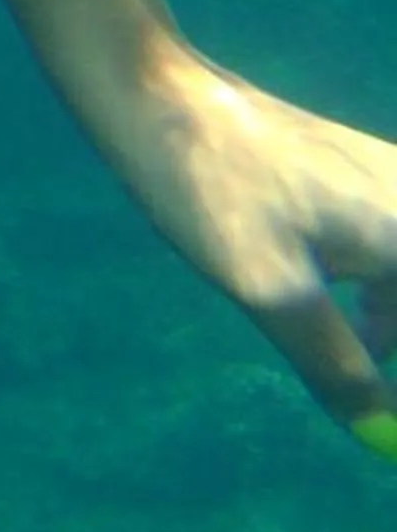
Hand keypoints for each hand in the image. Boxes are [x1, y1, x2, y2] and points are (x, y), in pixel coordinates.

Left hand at [114, 47, 396, 453]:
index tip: (370, 378)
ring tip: (361, 346)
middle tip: (363, 364)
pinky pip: (386, 247)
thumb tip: (380, 435)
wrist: (157, 96)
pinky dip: (377, 288)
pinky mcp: (357, 173)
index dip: (390, 357)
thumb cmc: (212, 189)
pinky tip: (339, 302)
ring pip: (395, 272)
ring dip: (385, 320)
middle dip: (386, 342)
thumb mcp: (273, 292)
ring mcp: (387, 178)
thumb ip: (336, 365)